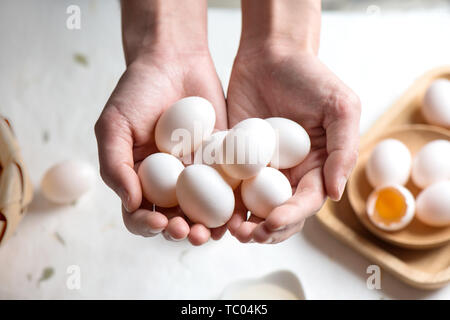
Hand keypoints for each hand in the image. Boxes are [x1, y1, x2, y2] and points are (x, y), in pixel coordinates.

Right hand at [95, 0, 227, 244]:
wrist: (173, 60)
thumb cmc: (137, 92)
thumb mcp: (114, 125)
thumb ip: (114, 165)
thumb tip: (131, 203)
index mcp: (138, 179)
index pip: (137, 215)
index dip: (145, 225)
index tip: (158, 221)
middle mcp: (167, 182)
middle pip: (172, 219)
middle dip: (180, 232)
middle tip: (188, 231)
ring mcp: (196, 174)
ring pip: (202, 212)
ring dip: (206, 228)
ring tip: (212, 232)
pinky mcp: (222, 162)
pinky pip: (228, 189)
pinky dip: (231, 206)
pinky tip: (235, 214)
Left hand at [226, 46, 360, 243]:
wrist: (271, 53)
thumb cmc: (311, 77)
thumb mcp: (340, 107)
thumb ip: (344, 150)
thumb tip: (335, 194)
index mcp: (315, 168)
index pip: (305, 202)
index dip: (291, 217)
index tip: (273, 222)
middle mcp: (287, 174)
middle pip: (277, 214)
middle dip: (264, 231)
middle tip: (247, 234)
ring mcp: (258, 169)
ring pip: (250, 207)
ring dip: (240, 223)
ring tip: (226, 229)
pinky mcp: (233, 158)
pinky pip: (226, 184)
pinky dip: (218, 200)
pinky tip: (208, 209)